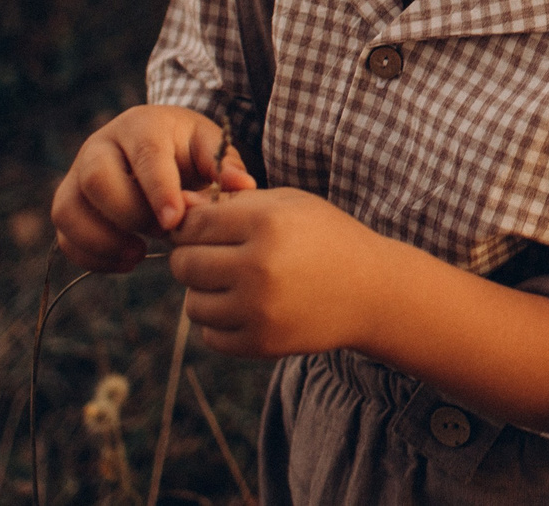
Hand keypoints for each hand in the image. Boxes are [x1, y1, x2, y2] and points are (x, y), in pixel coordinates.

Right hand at [50, 105, 253, 271]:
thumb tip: (243, 187)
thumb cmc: (188, 149)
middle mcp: (101, 146)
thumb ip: (224, 165)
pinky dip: (91, 256)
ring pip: (68, 209)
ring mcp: (77, 175)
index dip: (159, 191)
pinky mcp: (69, 203)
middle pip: (96, 179)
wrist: (158, 147)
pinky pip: (64, 236)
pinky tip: (126, 261)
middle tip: (163, 234)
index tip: (175, 222)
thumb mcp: (210, 147)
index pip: (145, 157)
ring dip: (102, 240)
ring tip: (139, 255)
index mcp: (142, 126)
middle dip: (129, 215)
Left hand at [167, 187, 389, 357]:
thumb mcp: (288, 205)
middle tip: (214, 256)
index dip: (189, 226)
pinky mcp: (261, 343)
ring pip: (192, 303)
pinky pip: (210, 335)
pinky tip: (245, 307)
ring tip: (232, 283)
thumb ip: (233, 204)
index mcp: (267, 224)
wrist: (371, 291)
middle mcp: (259, 267)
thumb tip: (176, 209)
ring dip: (204, 292)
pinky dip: (220, 322)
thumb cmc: (325, 237)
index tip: (200, 229)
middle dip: (192, 257)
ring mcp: (259, 310)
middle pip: (184, 264)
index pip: (194, 225)